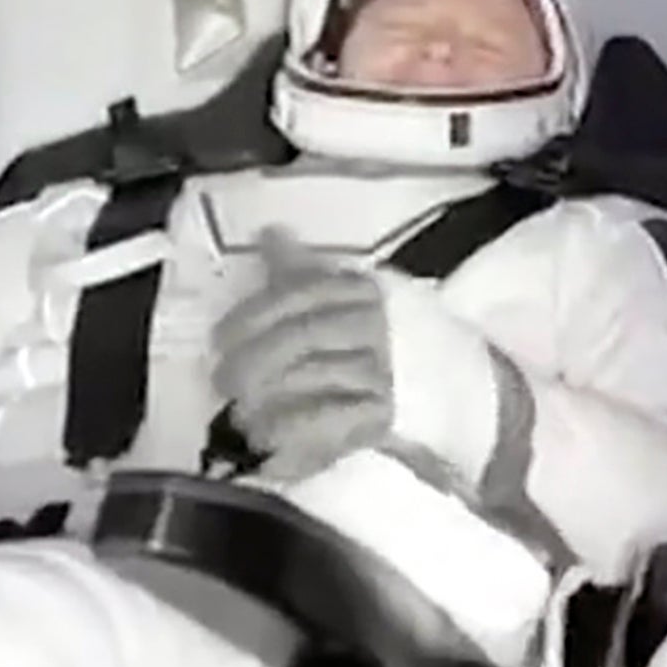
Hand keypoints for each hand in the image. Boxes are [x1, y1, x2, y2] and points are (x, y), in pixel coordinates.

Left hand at [210, 236, 403, 471]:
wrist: (446, 387)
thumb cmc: (377, 342)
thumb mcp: (341, 300)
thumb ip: (301, 272)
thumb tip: (270, 232)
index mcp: (362, 291)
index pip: (300, 293)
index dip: (252, 316)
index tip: (219, 340)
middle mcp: (377, 325)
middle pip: (302, 336)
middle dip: (253, 360)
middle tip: (223, 382)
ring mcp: (384, 369)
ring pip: (312, 376)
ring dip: (265, 397)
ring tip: (239, 414)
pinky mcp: (386, 414)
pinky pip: (328, 419)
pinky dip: (290, 427)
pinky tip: (266, 433)